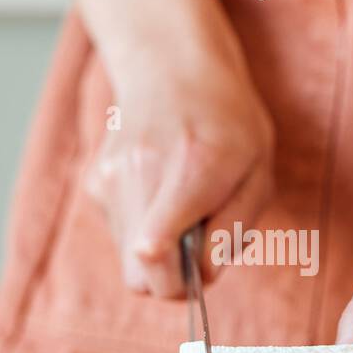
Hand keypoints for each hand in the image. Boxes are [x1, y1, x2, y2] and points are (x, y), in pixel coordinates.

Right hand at [85, 62, 274, 297]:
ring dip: (160, 254)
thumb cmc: (227, 122)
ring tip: (184, 210)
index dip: (179, 284)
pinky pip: (122, 235)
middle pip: (138, 277)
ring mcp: (110, 179)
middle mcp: (140, 175)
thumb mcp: (257, 172)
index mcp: (190, 171)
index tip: (200, 275)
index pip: (155, 252)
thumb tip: (202, 276)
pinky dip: (144, 230)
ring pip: (129, 261)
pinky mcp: (95, 184)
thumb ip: (233, 229)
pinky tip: (162, 193)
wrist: (171, 68)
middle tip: (199, 253)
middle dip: (170, 282)